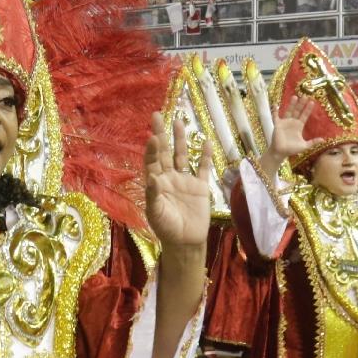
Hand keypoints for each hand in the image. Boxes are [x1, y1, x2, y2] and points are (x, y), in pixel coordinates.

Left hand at [143, 114, 213, 252]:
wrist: (186, 242)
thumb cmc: (166, 228)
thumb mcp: (156, 213)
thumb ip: (153, 195)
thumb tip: (152, 177)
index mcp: (156, 183)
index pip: (152, 161)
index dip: (151, 149)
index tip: (152, 136)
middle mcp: (170, 177)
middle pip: (164, 152)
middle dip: (161, 134)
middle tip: (156, 115)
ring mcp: (186, 180)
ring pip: (182, 155)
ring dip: (180, 139)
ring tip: (178, 121)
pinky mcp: (201, 187)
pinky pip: (204, 168)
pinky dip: (205, 156)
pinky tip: (206, 142)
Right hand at [262, 92, 314, 171]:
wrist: (281, 152)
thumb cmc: (292, 149)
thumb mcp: (305, 146)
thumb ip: (313, 142)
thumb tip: (324, 140)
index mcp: (299, 126)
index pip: (304, 115)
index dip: (308, 109)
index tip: (312, 102)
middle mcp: (292, 122)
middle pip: (297, 111)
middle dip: (301, 104)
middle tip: (304, 96)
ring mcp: (285, 122)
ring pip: (289, 111)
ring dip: (291, 104)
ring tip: (295, 97)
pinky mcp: (277, 124)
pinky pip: (275, 116)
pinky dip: (275, 110)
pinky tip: (276, 104)